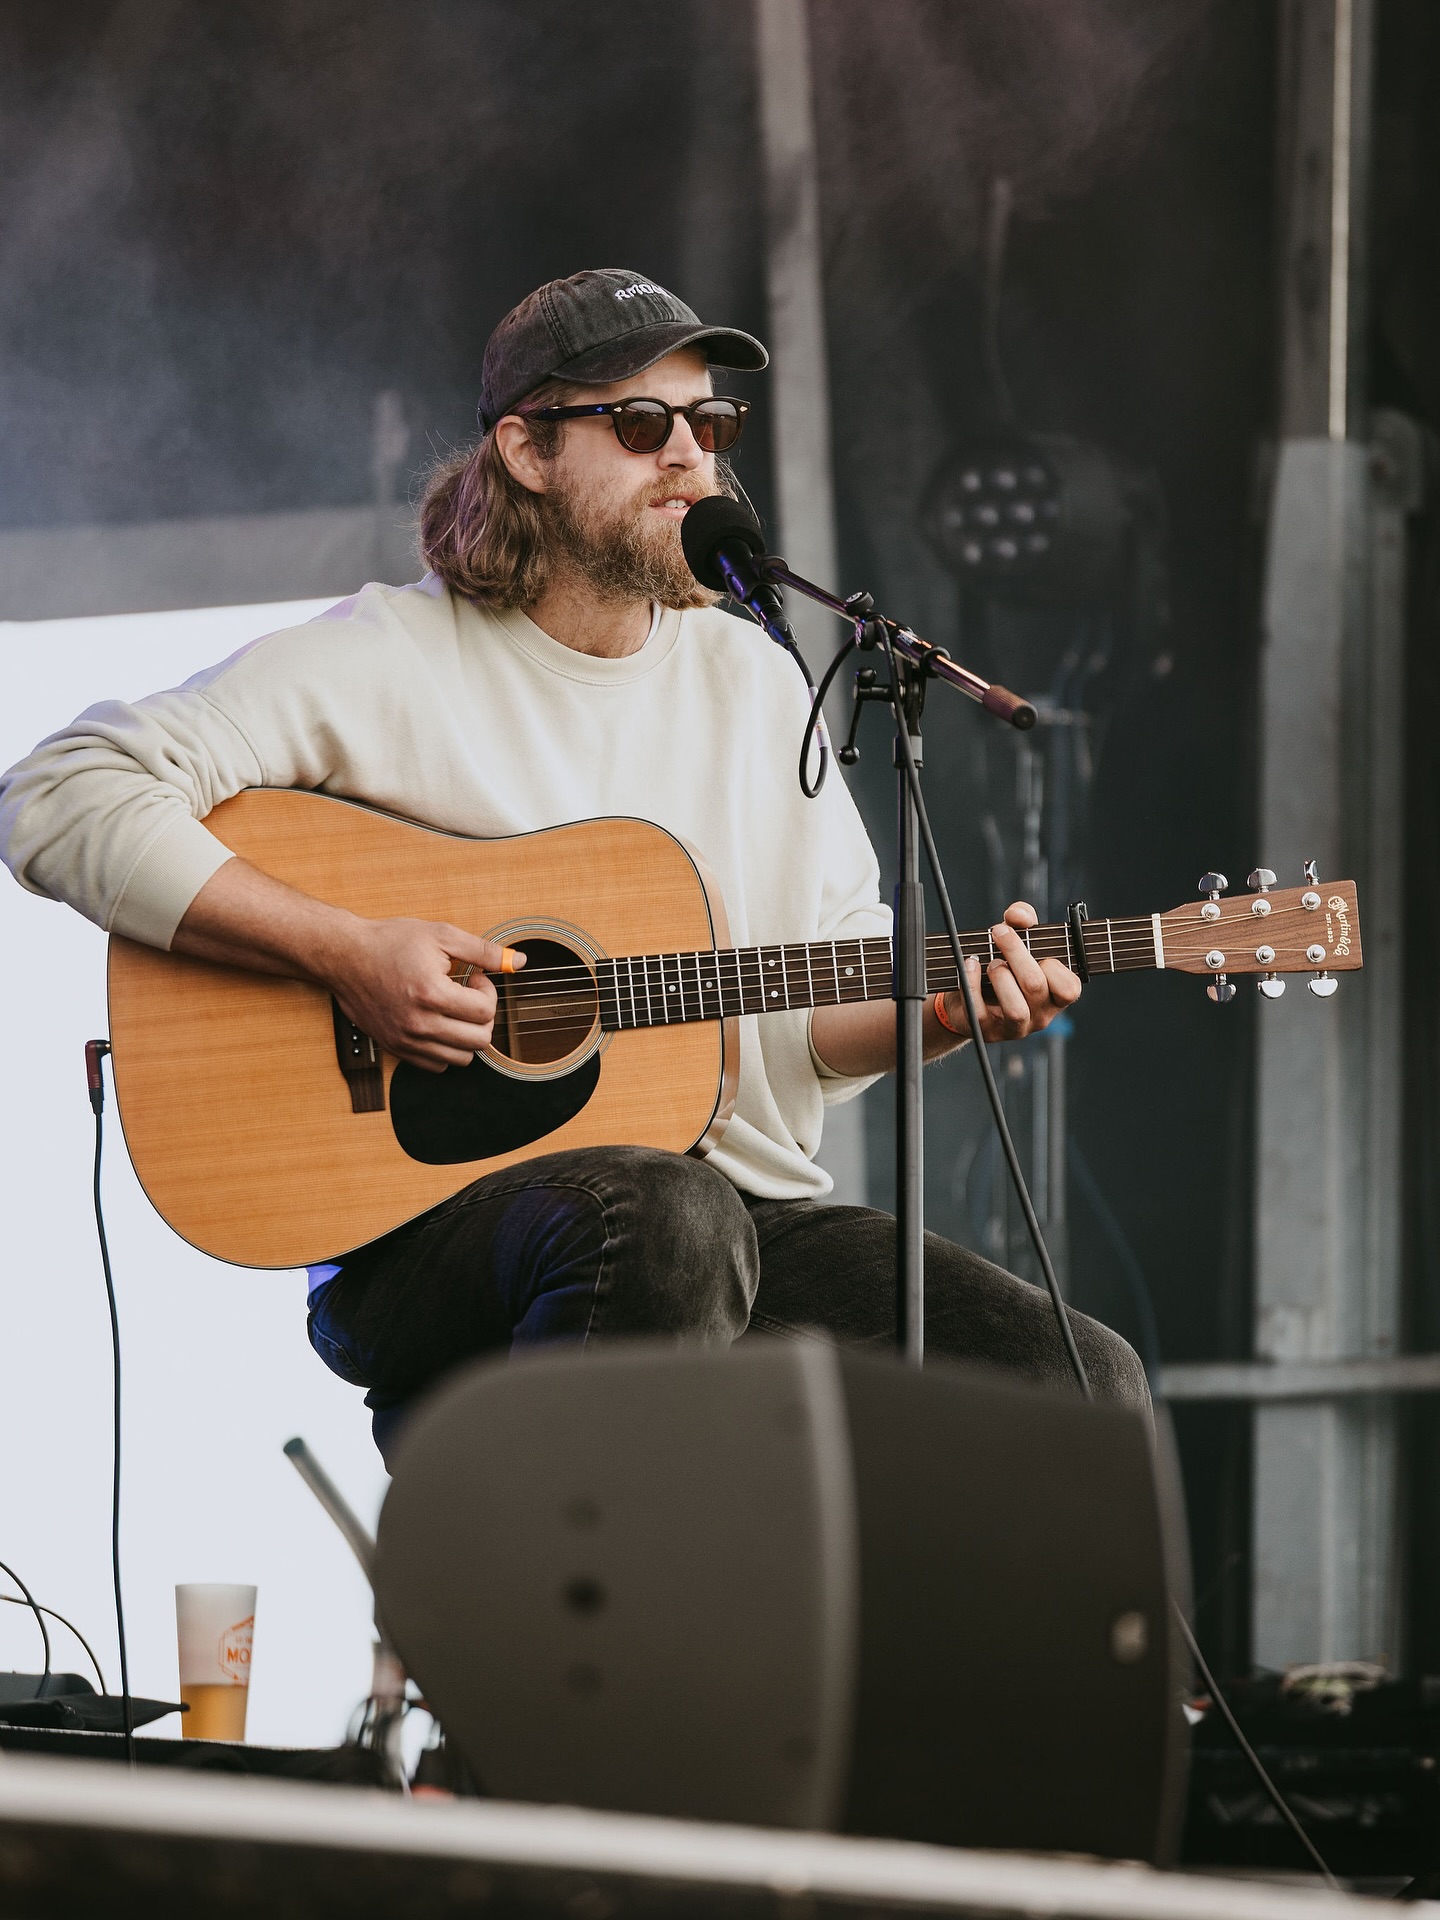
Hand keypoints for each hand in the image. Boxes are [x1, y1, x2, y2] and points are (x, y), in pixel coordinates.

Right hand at [325, 917, 521, 1071]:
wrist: (344, 957)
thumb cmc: (389, 942)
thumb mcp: (441, 935)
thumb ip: (483, 950)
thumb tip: (519, 961)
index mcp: (431, 994)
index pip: (485, 1012)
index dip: (488, 991)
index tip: (474, 977)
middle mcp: (419, 1024)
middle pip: (478, 1040)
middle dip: (483, 1016)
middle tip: (468, 994)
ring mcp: (406, 1040)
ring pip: (461, 1058)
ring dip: (467, 1035)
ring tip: (454, 1010)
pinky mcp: (396, 1048)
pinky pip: (436, 1065)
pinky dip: (446, 1049)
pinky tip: (439, 1023)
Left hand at [940, 901, 1080, 1043]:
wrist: (966, 996)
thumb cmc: (1002, 966)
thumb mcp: (1017, 940)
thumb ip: (1023, 920)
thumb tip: (1019, 915)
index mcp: (1055, 996)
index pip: (1069, 988)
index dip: (1052, 965)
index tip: (1035, 948)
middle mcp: (1040, 1015)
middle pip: (1035, 986)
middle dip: (1015, 953)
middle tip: (999, 934)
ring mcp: (1014, 1027)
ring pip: (1015, 1008)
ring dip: (1000, 976)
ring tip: (991, 963)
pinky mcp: (985, 1031)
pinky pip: (979, 1011)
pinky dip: (971, 982)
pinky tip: (969, 964)